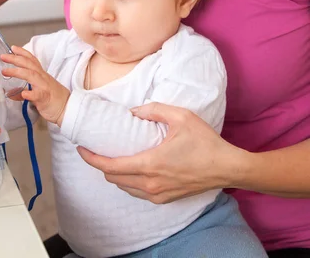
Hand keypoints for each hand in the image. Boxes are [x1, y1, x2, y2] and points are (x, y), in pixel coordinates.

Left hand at [0, 46, 69, 124]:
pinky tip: (23, 94)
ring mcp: (44, 87)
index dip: (22, 53)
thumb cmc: (54, 100)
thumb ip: (25, 91)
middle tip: (3, 56)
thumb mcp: (39, 93)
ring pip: (31, 75)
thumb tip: (11, 93)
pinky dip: (30, 93)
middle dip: (15, 59)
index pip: (32, 60)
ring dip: (17, 72)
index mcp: (41, 75)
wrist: (68, 109)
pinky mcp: (45, 98)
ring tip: (5, 71)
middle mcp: (42, 78)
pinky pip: (37, 95)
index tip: (12, 48)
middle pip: (29, 64)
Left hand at [77, 102, 241, 203]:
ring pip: (123, 187)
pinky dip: (127, 182)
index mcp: (149, 164)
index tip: (81, 149)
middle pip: (112, 178)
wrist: (228, 168)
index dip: (91, 158)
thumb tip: (133, 111)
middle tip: (94, 149)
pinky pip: (136, 192)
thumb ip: (152, 109)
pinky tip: (130, 168)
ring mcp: (157, 194)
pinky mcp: (165, 199)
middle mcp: (149, 183)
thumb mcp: (180, 116)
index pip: (109, 165)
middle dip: (99, 164)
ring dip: (113, 174)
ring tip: (111, 157)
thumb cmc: (205, 142)